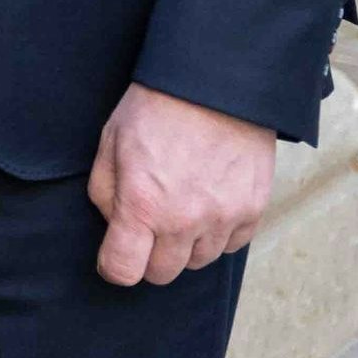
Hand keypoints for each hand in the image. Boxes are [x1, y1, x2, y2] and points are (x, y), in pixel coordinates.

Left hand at [88, 83, 274, 286]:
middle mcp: (185, 221)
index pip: (122, 271)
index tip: (115, 252)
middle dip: (149, 256)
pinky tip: (208, 204)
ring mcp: (223, 218)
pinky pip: (231, 244)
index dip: (113, 265)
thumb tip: (115, 224)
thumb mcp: (110, 143)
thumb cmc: (156, 108)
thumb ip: (105, 193)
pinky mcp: (252, 210)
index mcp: (143, 206)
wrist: (216, 83)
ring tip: (180, 207)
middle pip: (162, 273)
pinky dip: (218, 233)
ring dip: (185, 245)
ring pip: (198, 261)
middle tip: (148, 225)